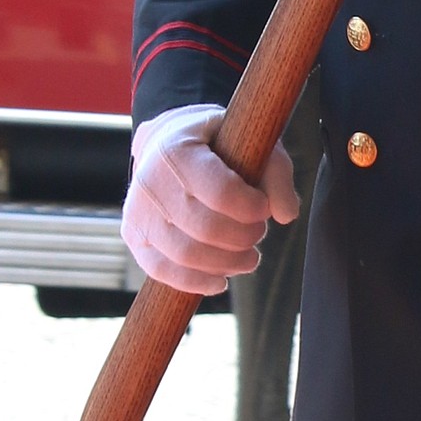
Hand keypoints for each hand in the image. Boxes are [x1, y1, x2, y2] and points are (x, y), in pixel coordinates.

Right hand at [121, 103, 299, 295]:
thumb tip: (286, 214)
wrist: (166, 143)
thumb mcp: (249, 139)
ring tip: (249, 256)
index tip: (263, 208)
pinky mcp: (134, 238)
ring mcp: (137, 213)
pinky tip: (222, 278)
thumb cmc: (215, 142)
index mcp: (176, 149)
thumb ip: (276, 171)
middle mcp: (148, 181)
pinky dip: (197, 282)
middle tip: (258, 232)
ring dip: (227, 263)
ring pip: (186, 256)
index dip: (251, 208)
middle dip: (243, 237)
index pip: (220, 192)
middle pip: (206, 229)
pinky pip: (163, 272)